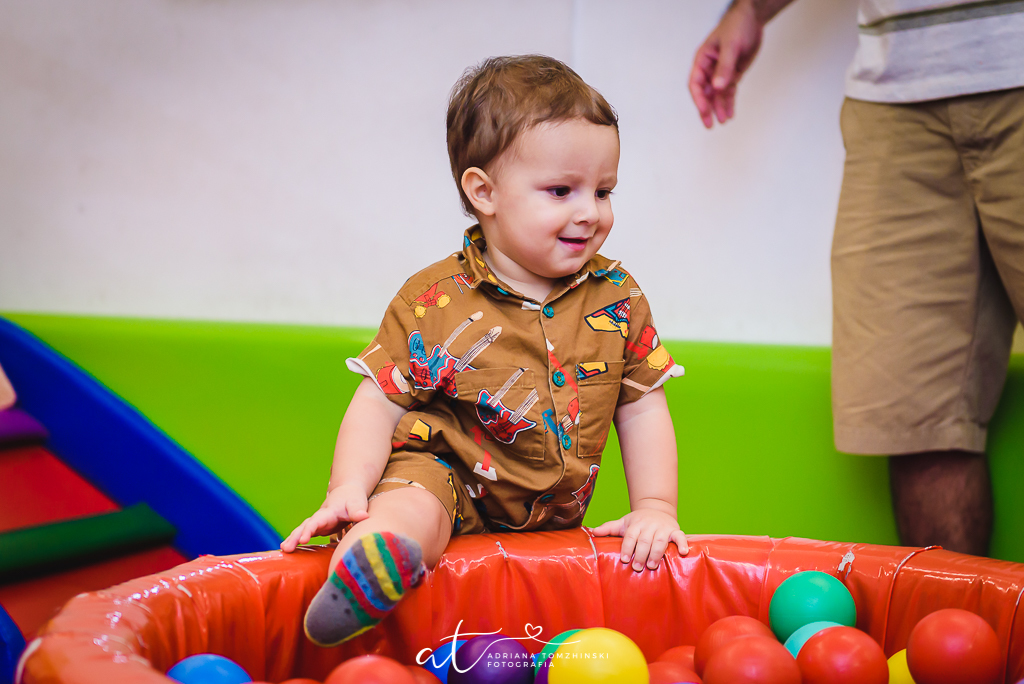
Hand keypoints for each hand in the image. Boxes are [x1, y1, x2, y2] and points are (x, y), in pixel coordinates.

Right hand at [280, 484, 369, 552]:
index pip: (316, 522)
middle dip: (295, 537)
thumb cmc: (353, 499)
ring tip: (284, 549)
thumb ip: (358, 510)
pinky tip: (290, 551)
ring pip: (302, 530)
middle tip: (286, 548)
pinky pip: (305, 535)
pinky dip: (297, 541)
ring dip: (293, 539)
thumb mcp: (357, 503)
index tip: (303, 540)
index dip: (309, 530)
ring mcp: (318, 524)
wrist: (347, 493)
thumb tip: (364, 517)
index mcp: (328, 512)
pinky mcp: (319, 529)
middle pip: (305, 526)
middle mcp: (319, 518)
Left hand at [590, 508, 688, 570]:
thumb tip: (592, 532)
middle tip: (637, 567)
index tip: (624, 559)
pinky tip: (683, 553)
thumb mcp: (623, 522)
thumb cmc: (638, 521)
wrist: (657, 508)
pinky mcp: (674, 530)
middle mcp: (649, 525)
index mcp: (635, 524)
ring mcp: (662, 527)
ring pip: (660, 540)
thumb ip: (608, 528)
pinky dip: (682, 544)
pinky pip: (680, 536)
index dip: (627, 547)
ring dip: (656, 553)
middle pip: (644, 540)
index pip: (630, 536)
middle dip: (640, 554)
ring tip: (652, 566)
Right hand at [689, 0, 763, 127]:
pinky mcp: (733, 75)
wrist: (752, 19)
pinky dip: (729, 103)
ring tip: (723, 121)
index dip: (699, 98)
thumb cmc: (736, 26)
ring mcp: (721, 73)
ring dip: (719, 108)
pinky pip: (729, 92)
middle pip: (704, 93)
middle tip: (709, 124)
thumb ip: (724, 67)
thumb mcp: (730, 46)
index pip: (696, 83)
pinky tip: (730, 114)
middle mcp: (710, 69)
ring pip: (717, 95)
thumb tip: (717, 87)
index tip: (705, 110)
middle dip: (707, 109)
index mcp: (703, 60)